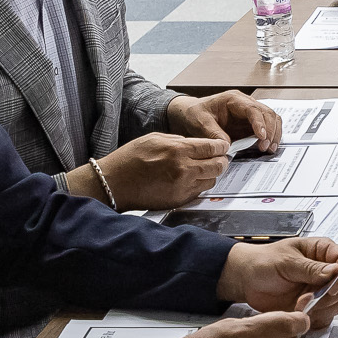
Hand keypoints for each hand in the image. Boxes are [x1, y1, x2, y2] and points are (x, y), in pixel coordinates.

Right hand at [71, 132, 227, 209]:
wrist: (114, 183)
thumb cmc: (129, 160)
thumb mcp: (155, 138)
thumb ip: (179, 140)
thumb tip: (197, 144)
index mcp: (178, 150)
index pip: (213, 147)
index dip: (222, 146)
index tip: (223, 146)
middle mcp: (184, 169)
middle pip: (218, 165)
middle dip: (221, 160)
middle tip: (220, 158)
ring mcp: (182, 187)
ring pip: (212, 180)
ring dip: (211, 173)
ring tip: (203, 168)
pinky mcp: (179, 200)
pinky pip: (199, 191)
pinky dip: (199, 184)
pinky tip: (190, 179)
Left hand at [169, 91, 281, 152]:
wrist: (192, 114)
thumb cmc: (196, 113)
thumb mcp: (200, 123)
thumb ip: (214, 134)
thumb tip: (228, 145)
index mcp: (233, 99)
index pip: (253, 109)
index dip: (260, 123)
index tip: (261, 137)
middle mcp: (245, 103)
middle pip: (267, 113)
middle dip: (270, 130)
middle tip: (266, 146)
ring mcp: (249, 113)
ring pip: (271, 118)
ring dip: (274, 133)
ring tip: (270, 148)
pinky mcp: (250, 123)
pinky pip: (267, 126)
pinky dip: (271, 136)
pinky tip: (268, 147)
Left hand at [217, 236, 337, 327]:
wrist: (246, 279)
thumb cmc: (262, 262)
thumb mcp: (286, 261)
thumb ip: (311, 268)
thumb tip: (334, 270)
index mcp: (321, 251)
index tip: (332, 286)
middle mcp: (324, 270)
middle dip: (327, 295)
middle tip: (306, 296)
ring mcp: (319, 289)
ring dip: (320, 308)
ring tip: (299, 304)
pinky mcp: (313, 305)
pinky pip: (326, 315)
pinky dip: (315, 317)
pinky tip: (299, 311)